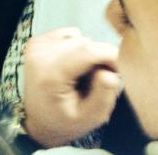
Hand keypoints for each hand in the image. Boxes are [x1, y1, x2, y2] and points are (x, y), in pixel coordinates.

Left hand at [23, 28, 121, 147]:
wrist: (38, 121)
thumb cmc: (66, 121)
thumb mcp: (90, 118)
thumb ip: (103, 95)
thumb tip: (109, 72)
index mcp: (51, 75)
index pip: (88, 50)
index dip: (110, 55)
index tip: (120, 69)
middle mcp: (40, 56)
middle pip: (84, 43)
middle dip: (99, 57)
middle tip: (99, 80)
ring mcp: (36, 46)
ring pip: (78, 38)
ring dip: (87, 53)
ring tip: (83, 75)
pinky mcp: (36, 42)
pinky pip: (69, 36)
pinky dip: (76, 48)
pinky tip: (71, 66)